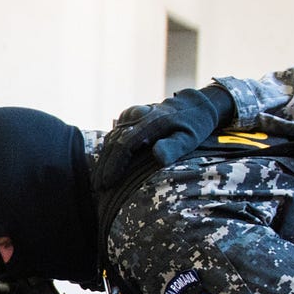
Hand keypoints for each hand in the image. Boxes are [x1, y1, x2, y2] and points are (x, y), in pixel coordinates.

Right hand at [91, 86, 235, 189]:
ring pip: (112, 138)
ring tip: (98, 180)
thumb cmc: (194, 126)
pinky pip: (114, 133)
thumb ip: (174, 147)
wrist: (194, 105)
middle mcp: (139, 116)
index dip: (114, 165)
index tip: (108, 182)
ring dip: (104, 159)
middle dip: (104, 166)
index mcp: (152, 122)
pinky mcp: (130, 116)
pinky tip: (105, 165)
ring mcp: (133, 115)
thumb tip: (157, 156)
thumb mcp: (191, 138)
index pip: (125, 145)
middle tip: (98, 187)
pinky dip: (108, 150)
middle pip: (114, 142)